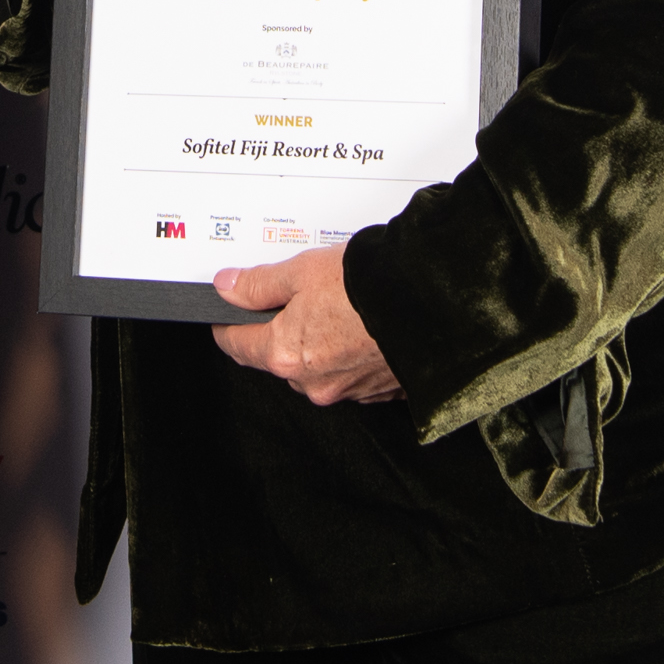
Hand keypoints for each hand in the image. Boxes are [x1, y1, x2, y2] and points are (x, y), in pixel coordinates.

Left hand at [209, 243, 402, 407]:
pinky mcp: (377, 392)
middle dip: (282, 329)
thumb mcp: (303, 270)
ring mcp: (347, 391)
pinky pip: (351, 373)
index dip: (229, 323)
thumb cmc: (373, 288)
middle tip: (301, 294)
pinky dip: (351, 353)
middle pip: (278, 357)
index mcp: (285, 354)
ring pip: (316, 367)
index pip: (237, 345)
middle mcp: (313, 383)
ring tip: (341, 305)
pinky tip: (364, 326)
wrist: (434, 305)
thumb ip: (260, 284)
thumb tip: (229, 289)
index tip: (229, 310)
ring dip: (320, 342)